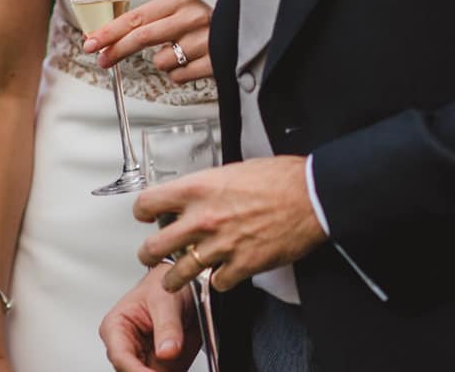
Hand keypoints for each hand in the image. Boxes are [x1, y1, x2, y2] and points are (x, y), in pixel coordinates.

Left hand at [82, 0, 213, 82]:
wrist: (243, 33)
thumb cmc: (203, 25)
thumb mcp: (178, 12)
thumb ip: (150, 21)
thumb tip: (112, 38)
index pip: (136, 17)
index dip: (111, 31)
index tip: (92, 41)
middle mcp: (193, 16)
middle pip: (142, 37)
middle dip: (118, 49)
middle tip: (102, 58)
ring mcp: (204, 39)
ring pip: (161, 61)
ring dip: (164, 62)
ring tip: (181, 53)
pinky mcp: (213, 62)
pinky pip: (178, 76)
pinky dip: (179, 73)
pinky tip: (191, 62)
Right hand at [100, 265, 197, 371]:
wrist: (185, 287)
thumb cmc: (165, 285)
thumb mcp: (166, 299)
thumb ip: (168, 326)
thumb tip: (167, 351)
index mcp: (116, 327)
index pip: (120, 356)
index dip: (136, 370)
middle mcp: (126, 347)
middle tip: (170, 367)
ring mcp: (143, 359)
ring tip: (175, 362)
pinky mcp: (160, 367)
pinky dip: (174, 371)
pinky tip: (179, 363)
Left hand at [134, 156, 325, 293]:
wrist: (310, 196)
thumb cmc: (280, 178)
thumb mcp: (232, 171)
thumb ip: (209, 187)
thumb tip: (199, 195)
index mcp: (198, 189)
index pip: (148, 203)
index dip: (143, 212)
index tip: (146, 216)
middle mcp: (203, 219)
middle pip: (154, 247)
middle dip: (148, 254)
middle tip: (150, 255)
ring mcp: (220, 245)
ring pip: (178, 274)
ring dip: (174, 278)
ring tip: (173, 279)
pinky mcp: (241, 266)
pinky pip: (216, 284)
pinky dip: (217, 281)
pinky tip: (221, 274)